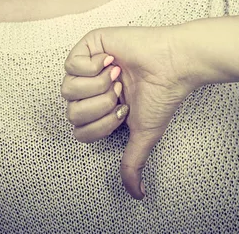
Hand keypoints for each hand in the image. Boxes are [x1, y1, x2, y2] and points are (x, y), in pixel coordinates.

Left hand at [61, 24, 206, 199]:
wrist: (171, 64)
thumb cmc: (161, 94)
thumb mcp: (144, 133)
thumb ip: (133, 162)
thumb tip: (136, 194)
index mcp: (101, 107)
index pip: (79, 129)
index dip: (101, 125)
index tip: (124, 111)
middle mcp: (91, 87)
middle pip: (71, 111)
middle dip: (101, 106)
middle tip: (121, 92)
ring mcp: (88, 65)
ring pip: (68, 89)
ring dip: (98, 86)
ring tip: (118, 76)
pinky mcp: (89, 44)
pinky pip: (71, 64)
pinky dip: (94, 67)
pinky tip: (112, 60)